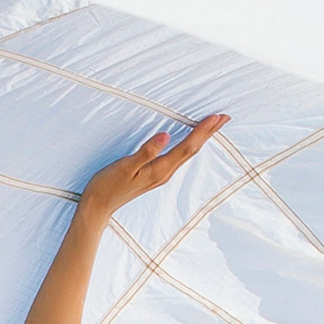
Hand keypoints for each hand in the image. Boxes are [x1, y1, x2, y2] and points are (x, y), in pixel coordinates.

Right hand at [79, 113, 226, 224]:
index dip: (202, 131)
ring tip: (213, 126)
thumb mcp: (125, 166)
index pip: (187, 147)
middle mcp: (164, 173)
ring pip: (187, 153)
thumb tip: (166, 136)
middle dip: (209, 133)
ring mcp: (161, 175)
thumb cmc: (108, 185)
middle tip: (225, 117)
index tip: (216, 117)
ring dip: (201, 139)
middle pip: (192, 150)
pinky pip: (178, 157)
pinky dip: (188, 146)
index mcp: (159, 169)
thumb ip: (146, 151)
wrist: (98, 207)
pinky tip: (189, 142)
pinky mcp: (155, 175)